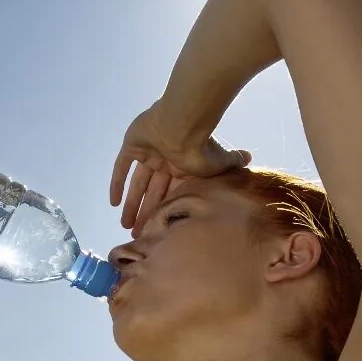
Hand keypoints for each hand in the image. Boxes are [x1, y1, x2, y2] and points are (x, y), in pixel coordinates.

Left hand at [109, 99, 251, 235]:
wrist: (182, 125)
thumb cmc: (201, 148)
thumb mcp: (221, 162)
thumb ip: (232, 163)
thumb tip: (249, 158)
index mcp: (184, 165)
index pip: (172, 192)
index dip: (165, 210)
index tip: (160, 228)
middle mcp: (165, 160)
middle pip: (153, 192)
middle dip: (147, 213)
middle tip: (139, 235)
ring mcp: (148, 152)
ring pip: (137, 183)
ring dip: (132, 204)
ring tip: (126, 226)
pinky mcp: (132, 144)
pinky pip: (121, 167)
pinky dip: (116, 184)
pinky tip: (113, 203)